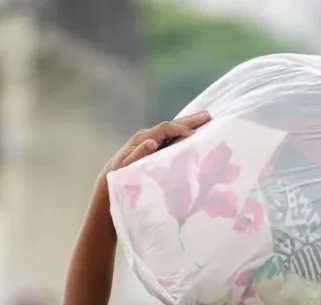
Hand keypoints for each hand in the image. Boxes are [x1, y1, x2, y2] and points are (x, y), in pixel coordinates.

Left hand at [98, 111, 212, 182]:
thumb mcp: (127, 165)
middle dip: (190, 120)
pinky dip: (185, 131)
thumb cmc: (120, 172)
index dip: (180, 130)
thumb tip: (152, 142)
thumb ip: (139, 154)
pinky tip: (195, 130)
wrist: (112, 173)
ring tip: (206, 117)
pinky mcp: (156, 144)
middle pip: (172, 123)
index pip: (165, 128)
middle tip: (208, 116)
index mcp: (143, 137)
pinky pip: (173, 135)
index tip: (195, 136)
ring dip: (190, 123)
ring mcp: (152, 138)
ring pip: (174, 127)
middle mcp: (148, 134)